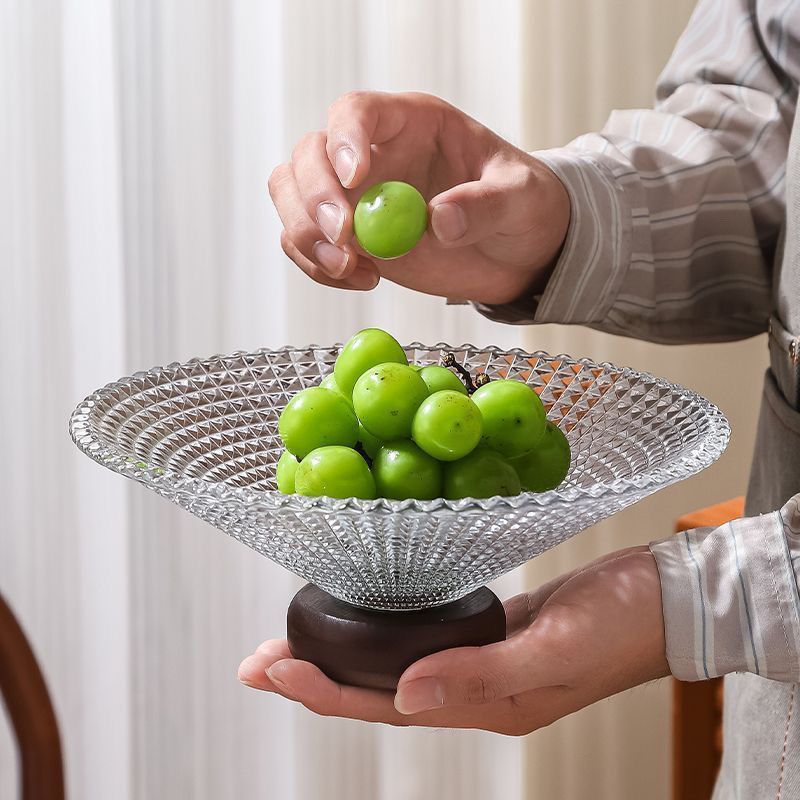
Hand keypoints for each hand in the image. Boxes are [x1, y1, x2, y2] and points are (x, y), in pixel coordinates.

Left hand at [238, 546, 668, 734]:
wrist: (662, 601)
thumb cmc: (620, 627)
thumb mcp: (553, 651)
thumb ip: (480, 676)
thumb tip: (404, 694)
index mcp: (485, 705)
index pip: (381, 707)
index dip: (322, 691)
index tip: (272, 669)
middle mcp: (474, 688)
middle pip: (375, 691)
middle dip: (313, 677)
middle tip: (257, 661)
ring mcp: (480, 659)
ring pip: (394, 664)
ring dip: (343, 653)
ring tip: (295, 639)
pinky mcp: (490, 628)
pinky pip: (424, 636)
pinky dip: (385, 628)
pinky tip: (367, 614)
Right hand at [269, 91, 569, 304]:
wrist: (518, 253)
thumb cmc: (524, 207)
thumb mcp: (523, 199)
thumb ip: (487, 204)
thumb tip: (440, 221)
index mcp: (413, 123)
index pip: (356, 111)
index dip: (346, 139)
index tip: (358, 177)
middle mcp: (374, 155)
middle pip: (309, 155)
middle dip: (315, 197)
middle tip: (346, 240)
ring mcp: (356, 198)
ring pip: (292, 196)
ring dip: (306, 235)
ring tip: (351, 268)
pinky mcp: (351, 240)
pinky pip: (306, 244)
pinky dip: (317, 266)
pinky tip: (360, 280)